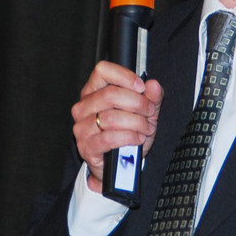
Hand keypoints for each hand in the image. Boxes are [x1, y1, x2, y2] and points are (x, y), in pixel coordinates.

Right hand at [70, 61, 162, 189]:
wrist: (121, 164)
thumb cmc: (128, 133)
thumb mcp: (144, 112)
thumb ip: (151, 97)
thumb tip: (153, 85)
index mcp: (94, 91)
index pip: (102, 71)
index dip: (124, 76)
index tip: (141, 87)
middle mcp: (84, 107)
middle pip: (110, 94)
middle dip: (137, 103)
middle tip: (149, 111)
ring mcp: (82, 127)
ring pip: (111, 117)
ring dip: (136, 123)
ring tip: (145, 128)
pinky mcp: (86, 147)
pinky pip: (109, 138)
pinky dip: (128, 137)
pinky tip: (137, 138)